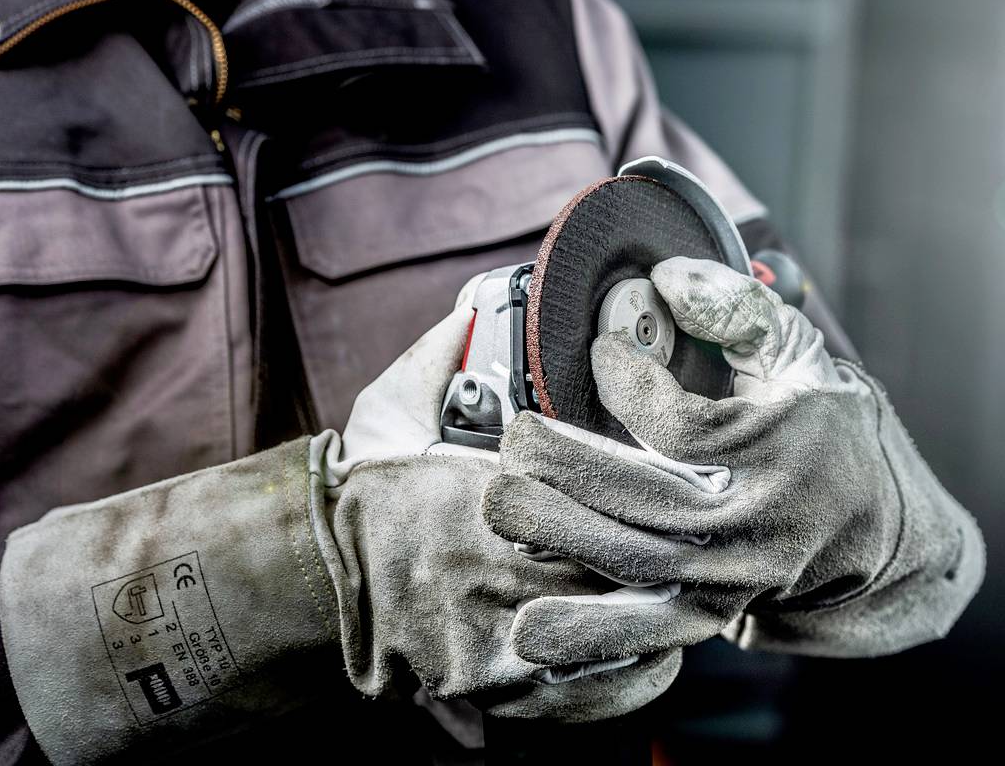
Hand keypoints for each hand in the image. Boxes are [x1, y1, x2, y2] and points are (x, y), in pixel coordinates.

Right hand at [311, 287, 682, 717]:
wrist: (311, 585)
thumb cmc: (360, 499)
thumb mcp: (388, 412)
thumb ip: (438, 358)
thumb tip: (475, 307)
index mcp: (482, 503)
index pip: (592, 501)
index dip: (640, 497)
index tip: (669, 488)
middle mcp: (494, 577)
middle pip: (612, 570)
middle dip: (657, 557)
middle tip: (692, 541)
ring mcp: (494, 643)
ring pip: (609, 633)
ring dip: (655, 618)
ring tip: (685, 595)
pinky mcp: (491, 691)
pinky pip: (584, 696)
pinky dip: (630, 678)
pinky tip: (655, 651)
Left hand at [483, 257, 983, 662]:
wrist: (873, 533)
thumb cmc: (826, 433)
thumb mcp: (799, 356)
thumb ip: (737, 308)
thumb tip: (666, 279)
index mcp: (781, 450)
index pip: (681, 423)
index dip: (625, 382)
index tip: (598, 353)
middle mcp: (756, 524)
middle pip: (641, 499)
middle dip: (563, 465)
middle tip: (515, 437)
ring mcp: (733, 580)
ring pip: (630, 567)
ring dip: (556, 538)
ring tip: (500, 507)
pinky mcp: (712, 617)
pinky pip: (643, 634)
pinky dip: (587, 636)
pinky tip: (530, 632)